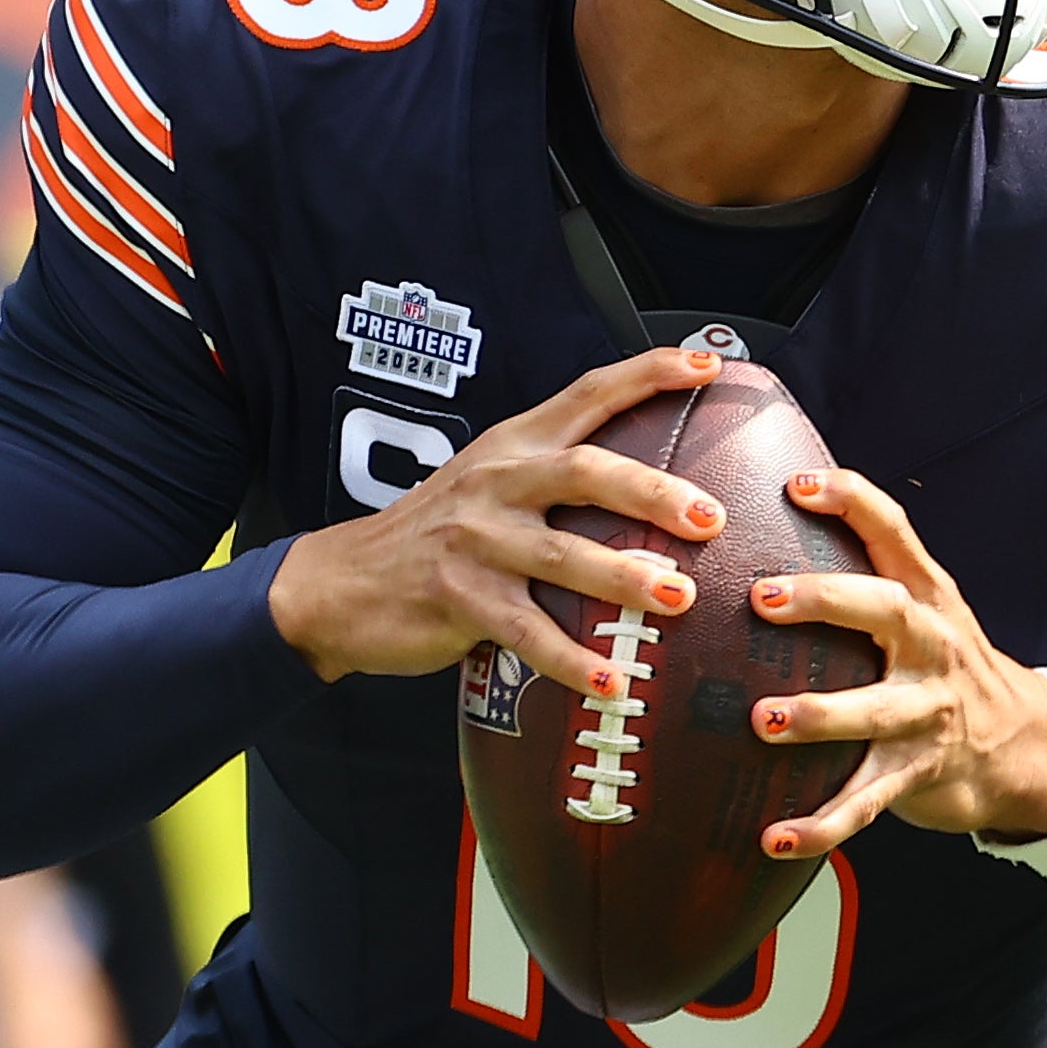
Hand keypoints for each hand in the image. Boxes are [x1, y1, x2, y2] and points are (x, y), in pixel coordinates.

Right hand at [268, 346, 724, 696]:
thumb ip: (552, 474)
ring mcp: (476, 542)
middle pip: (585, 472)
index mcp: (511, 446)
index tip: (705, 366)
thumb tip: (650, 487)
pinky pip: (529, 634)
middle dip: (653, 492)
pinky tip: (613, 681)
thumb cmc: (431, 535)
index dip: (647, 375)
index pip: (587, 395)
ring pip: (563, 556)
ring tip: (679, 599)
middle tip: (708, 518)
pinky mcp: (459, 600)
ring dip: (626, 579)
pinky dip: (574, 661)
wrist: (338, 582)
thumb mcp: (485, 482)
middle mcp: (496, 484)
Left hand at [743, 467, 1046, 857]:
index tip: (800, 485)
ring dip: (820, 716)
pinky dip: (821, 824)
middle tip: (765, 597)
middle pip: (888, 611)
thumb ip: (868, 572)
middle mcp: (932, 648)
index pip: (895, 534)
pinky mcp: (917, 773)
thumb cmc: (946, 668)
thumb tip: (774, 520)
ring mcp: (927, 713)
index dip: (852, 503)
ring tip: (766, 720)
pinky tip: (776, 836)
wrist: (1024, 746)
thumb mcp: (926, 611)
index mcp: (929, 599)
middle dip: (827, 599)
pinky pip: (865, 802)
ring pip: (874, 713)